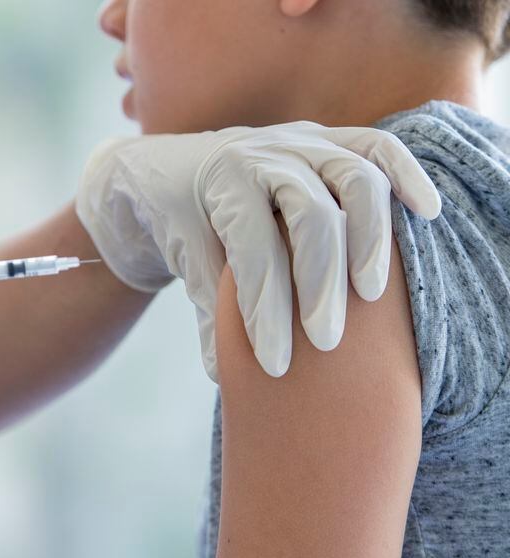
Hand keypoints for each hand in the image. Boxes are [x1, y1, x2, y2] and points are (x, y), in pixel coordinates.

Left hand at [75, 122, 441, 378]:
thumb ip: (207, 309)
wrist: (177, 170)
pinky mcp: (331, 139)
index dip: (266, 311)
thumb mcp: (185, 261)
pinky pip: (380, 148)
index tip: (275, 363)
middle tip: (325, 342)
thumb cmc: (185, 224)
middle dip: (321, 284)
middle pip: (311, 216)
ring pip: (355, 180)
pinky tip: (425, 213)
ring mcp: (302, 140)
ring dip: (369, 240)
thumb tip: (219, 371)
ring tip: (369, 296)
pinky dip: (406, 176)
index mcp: (221, 184)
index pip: (252, 251)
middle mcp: (264, 154)